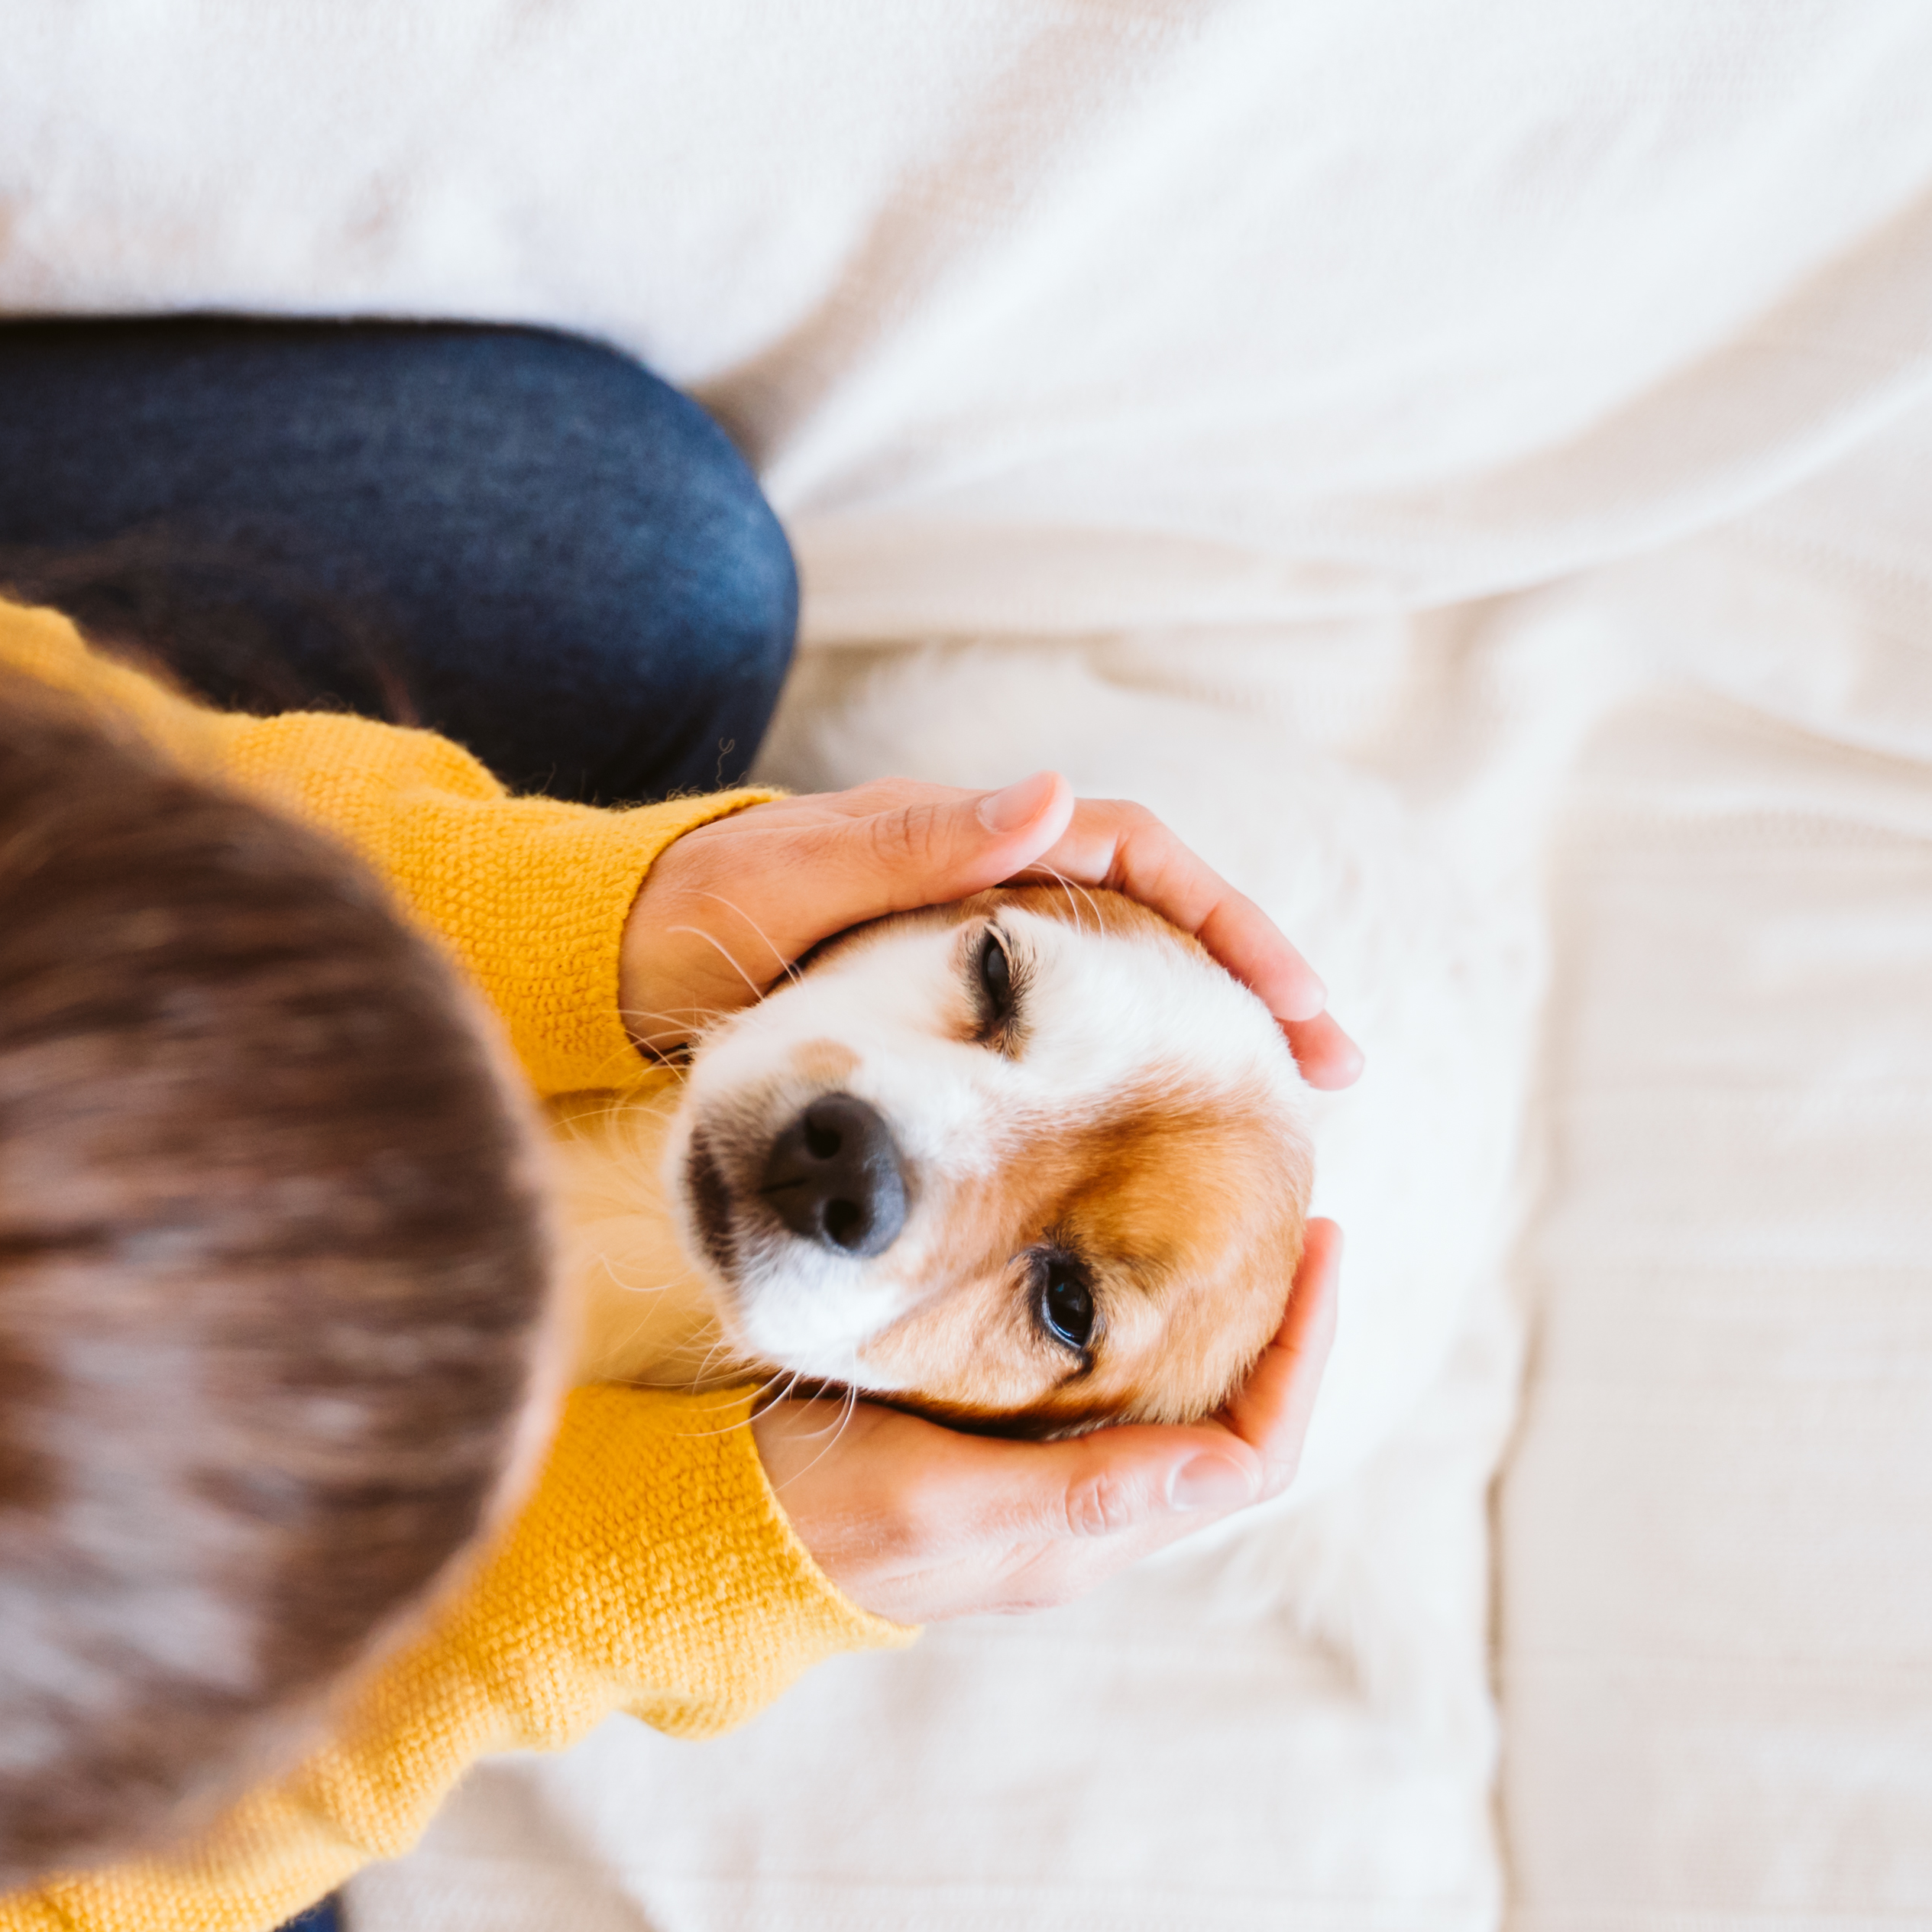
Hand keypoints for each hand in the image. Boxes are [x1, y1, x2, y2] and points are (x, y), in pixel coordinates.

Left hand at [620, 772, 1361, 1086]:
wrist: (602, 964)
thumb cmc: (687, 915)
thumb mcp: (795, 879)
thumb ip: (916, 846)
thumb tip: (1057, 795)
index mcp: (968, 836)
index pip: (1143, 857)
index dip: (1232, 923)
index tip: (1296, 1003)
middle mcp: (984, 881)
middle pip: (1158, 920)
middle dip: (1252, 984)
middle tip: (1329, 1071)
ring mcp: (969, 949)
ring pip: (1122, 982)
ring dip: (1203, 1032)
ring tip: (1277, 1112)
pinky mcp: (942, 1016)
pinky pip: (1064, 1034)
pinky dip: (1126, 1070)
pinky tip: (1157, 1136)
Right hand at [752, 1222, 1341, 1623]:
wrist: (703, 1533)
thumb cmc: (811, 1517)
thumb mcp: (940, 1498)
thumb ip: (1080, 1487)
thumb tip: (1233, 1469)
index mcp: (1086, 1530)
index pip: (1252, 1453)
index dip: (1305, 1354)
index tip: (1321, 1241)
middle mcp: (1082, 1512)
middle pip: (1232, 1423)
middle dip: (1278, 1321)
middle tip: (1287, 1207)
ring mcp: (1038, 1480)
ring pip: (1171, 1400)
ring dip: (1214, 1315)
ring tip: (1218, 1215)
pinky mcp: (990, 1443)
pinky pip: (1101, 1383)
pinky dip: (1133, 1315)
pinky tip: (1110, 1251)